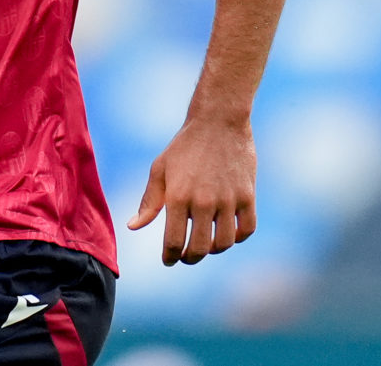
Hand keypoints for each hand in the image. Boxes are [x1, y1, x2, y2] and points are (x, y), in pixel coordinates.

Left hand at [127, 116, 256, 264]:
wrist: (218, 120)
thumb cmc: (184, 146)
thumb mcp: (160, 169)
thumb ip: (149, 201)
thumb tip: (133, 227)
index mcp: (178, 196)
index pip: (173, 242)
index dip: (169, 257)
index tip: (168, 260)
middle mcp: (203, 201)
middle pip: (198, 249)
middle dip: (189, 258)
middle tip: (186, 256)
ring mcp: (228, 200)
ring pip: (223, 243)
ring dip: (213, 250)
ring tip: (205, 244)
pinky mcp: (248, 196)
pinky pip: (246, 230)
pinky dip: (237, 238)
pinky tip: (227, 233)